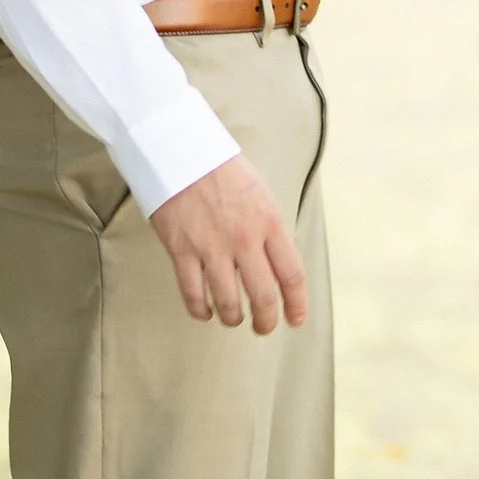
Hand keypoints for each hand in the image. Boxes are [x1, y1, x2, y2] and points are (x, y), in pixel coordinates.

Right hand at [150, 154, 310, 333]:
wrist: (180, 150)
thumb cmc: (223, 171)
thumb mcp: (261, 195)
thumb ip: (270, 231)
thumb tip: (277, 266)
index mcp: (270, 222)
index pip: (292, 274)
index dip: (297, 304)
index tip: (297, 319)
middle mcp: (244, 239)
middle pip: (264, 296)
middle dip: (266, 321)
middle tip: (264, 328)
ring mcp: (212, 247)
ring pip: (228, 302)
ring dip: (233, 318)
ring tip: (233, 319)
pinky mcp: (182, 250)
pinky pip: (193, 294)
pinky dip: (200, 310)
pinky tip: (205, 312)